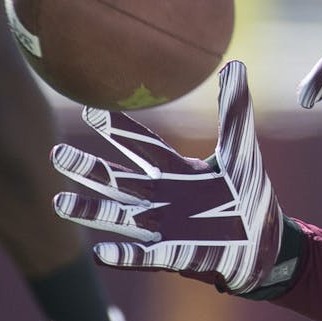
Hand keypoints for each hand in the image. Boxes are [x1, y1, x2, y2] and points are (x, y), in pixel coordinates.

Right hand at [50, 61, 286, 294]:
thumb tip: (234, 65)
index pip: (141, 146)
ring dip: (92, 211)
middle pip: (119, 180)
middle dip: (89, 168)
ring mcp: (164, 227)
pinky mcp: (175, 255)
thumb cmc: (249, 193)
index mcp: (177, 171)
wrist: (265, 241)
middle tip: (56, 153)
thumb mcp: (243, 150)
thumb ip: (235, 112)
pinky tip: (100, 253)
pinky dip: (124, 255)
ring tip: (59, 201)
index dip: (119, 129)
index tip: (90, 108)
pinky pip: (144, 256)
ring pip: (120, 216)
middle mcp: (163, 197)